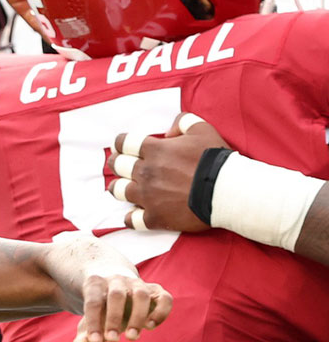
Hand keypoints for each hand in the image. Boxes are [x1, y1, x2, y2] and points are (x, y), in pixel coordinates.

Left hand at [70, 270, 171, 341]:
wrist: (116, 289)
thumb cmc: (100, 311)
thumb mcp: (89, 324)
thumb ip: (83, 340)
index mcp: (96, 285)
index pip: (93, 301)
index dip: (94, 322)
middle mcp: (117, 281)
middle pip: (116, 295)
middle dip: (114, 319)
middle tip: (112, 341)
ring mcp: (138, 284)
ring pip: (141, 295)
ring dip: (138, 317)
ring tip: (131, 337)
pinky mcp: (156, 291)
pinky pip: (164, 298)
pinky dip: (161, 312)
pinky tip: (150, 327)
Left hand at [107, 112, 228, 231]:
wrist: (226, 191)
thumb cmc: (215, 160)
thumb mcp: (202, 129)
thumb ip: (183, 122)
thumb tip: (169, 131)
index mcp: (155, 150)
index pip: (124, 143)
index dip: (120, 143)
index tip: (120, 145)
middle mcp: (146, 172)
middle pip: (117, 166)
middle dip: (115, 162)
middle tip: (116, 163)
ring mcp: (148, 196)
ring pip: (119, 191)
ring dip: (117, 187)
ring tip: (118, 187)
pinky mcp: (154, 217)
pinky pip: (131, 219)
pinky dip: (129, 217)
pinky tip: (131, 214)